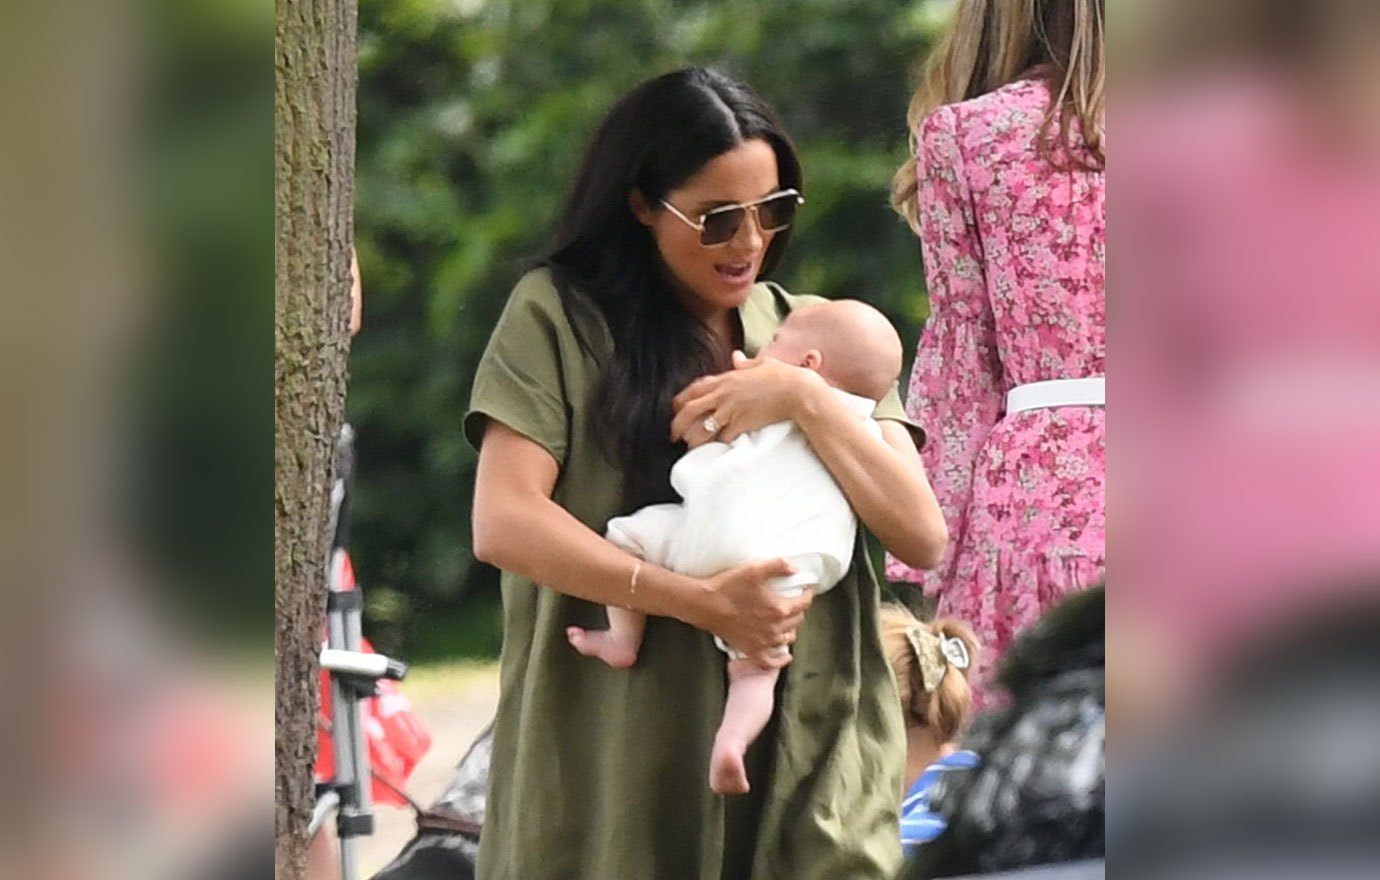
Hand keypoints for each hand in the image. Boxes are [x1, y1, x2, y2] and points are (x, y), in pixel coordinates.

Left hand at [670, 352, 825, 444]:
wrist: (797, 391)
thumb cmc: (783, 375)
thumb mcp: (761, 363)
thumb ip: (744, 363)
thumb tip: (736, 356)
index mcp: (726, 379)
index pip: (694, 389)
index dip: (681, 400)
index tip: (675, 409)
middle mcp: (724, 394)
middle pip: (690, 410)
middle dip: (678, 424)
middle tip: (674, 435)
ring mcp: (731, 410)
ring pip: (703, 428)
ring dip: (694, 439)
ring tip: (691, 446)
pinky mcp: (741, 424)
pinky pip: (723, 437)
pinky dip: (718, 445)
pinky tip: (715, 449)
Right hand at [699, 558, 812, 668]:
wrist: (706, 605)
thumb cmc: (729, 586)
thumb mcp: (755, 569)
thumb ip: (778, 566)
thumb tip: (795, 569)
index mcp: (779, 609)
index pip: (803, 604)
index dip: (807, 595)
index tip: (806, 590)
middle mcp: (775, 628)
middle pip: (797, 621)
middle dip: (799, 610)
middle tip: (794, 603)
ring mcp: (763, 642)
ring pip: (787, 639)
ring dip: (791, 629)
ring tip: (788, 622)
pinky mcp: (751, 650)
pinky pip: (771, 662)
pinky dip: (780, 660)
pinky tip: (785, 656)